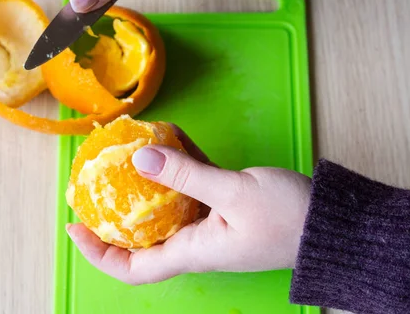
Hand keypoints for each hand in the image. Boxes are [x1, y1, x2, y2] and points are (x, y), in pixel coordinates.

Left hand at [66, 124, 311, 284]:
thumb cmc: (290, 218)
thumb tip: (140, 159)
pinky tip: (174, 140)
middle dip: (114, 214)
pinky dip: (180, 167)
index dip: (99, 253)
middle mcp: (197, 242)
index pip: (132, 269)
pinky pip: (193, 188)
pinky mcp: (227, 206)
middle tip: (95, 184)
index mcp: (193, 251)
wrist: (334, 224)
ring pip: (165, 209)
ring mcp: (212, 224)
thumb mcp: (234, 191)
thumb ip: (186, 174)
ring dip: (146, 185)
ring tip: (129, 155)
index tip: (75, 227)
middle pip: (141, 238)